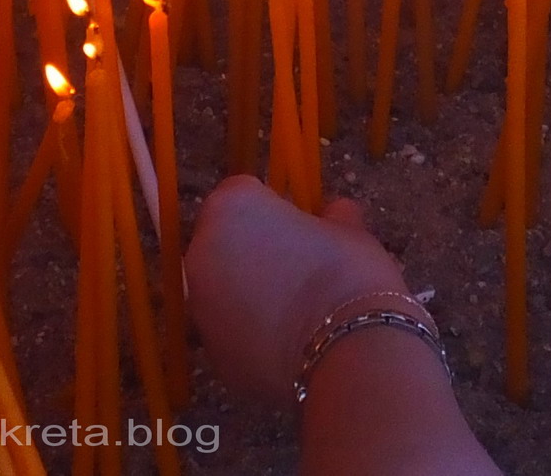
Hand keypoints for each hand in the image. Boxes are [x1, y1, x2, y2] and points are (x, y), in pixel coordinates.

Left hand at [186, 175, 407, 400]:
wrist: (348, 355)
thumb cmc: (347, 276)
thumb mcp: (351, 233)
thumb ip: (333, 217)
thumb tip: (336, 213)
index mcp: (230, 208)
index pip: (242, 194)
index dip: (272, 210)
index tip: (299, 229)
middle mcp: (201, 251)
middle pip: (224, 242)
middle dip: (252, 251)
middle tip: (297, 271)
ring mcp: (199, 306)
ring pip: (221, 290)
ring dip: (246, 295)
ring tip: (294, 315)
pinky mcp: (212, 352)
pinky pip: (229, 333)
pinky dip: (249, 336)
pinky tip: (287, 347)